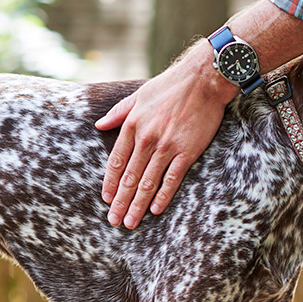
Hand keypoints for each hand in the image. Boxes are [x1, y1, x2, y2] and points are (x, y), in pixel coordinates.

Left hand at [96, 42, 236, 228]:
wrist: (203, 80)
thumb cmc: (171, 85)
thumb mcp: (139, 96)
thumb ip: (119, 113)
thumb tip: (99, 125)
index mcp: (133, 125)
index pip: (117, 162)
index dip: (111, 183)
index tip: (106, 200)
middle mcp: (147, 139)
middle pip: (130, 177)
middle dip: (120, 202)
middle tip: (114, 221)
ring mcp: (167, 147)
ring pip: (148, 182)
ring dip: (138, 205)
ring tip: (130, 222)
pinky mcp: (187, 152)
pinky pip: (171, 179)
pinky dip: (162, 196)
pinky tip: (154, 210)